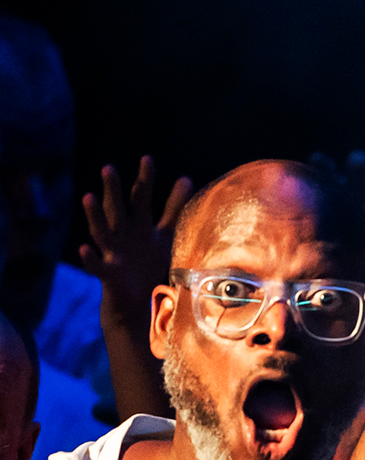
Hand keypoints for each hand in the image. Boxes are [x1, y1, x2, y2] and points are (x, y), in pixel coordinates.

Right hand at [78, 157, 192, 323]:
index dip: (145, 181)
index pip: (141, 199)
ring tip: (88, 197)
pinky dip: (90, 258)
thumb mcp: (166, 235)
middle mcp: (124, 235)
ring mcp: (114, 253)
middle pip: (118, 209)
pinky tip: (84, 248)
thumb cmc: (149, 263)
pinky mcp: (108, 274)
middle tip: (108, 167)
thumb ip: (174, 210)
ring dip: (94, 215)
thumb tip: (186, 178)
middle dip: (113, 190)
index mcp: (139, 226)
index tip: (147, 158)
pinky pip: (97, 265)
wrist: (136, 300)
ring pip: (102, 231)